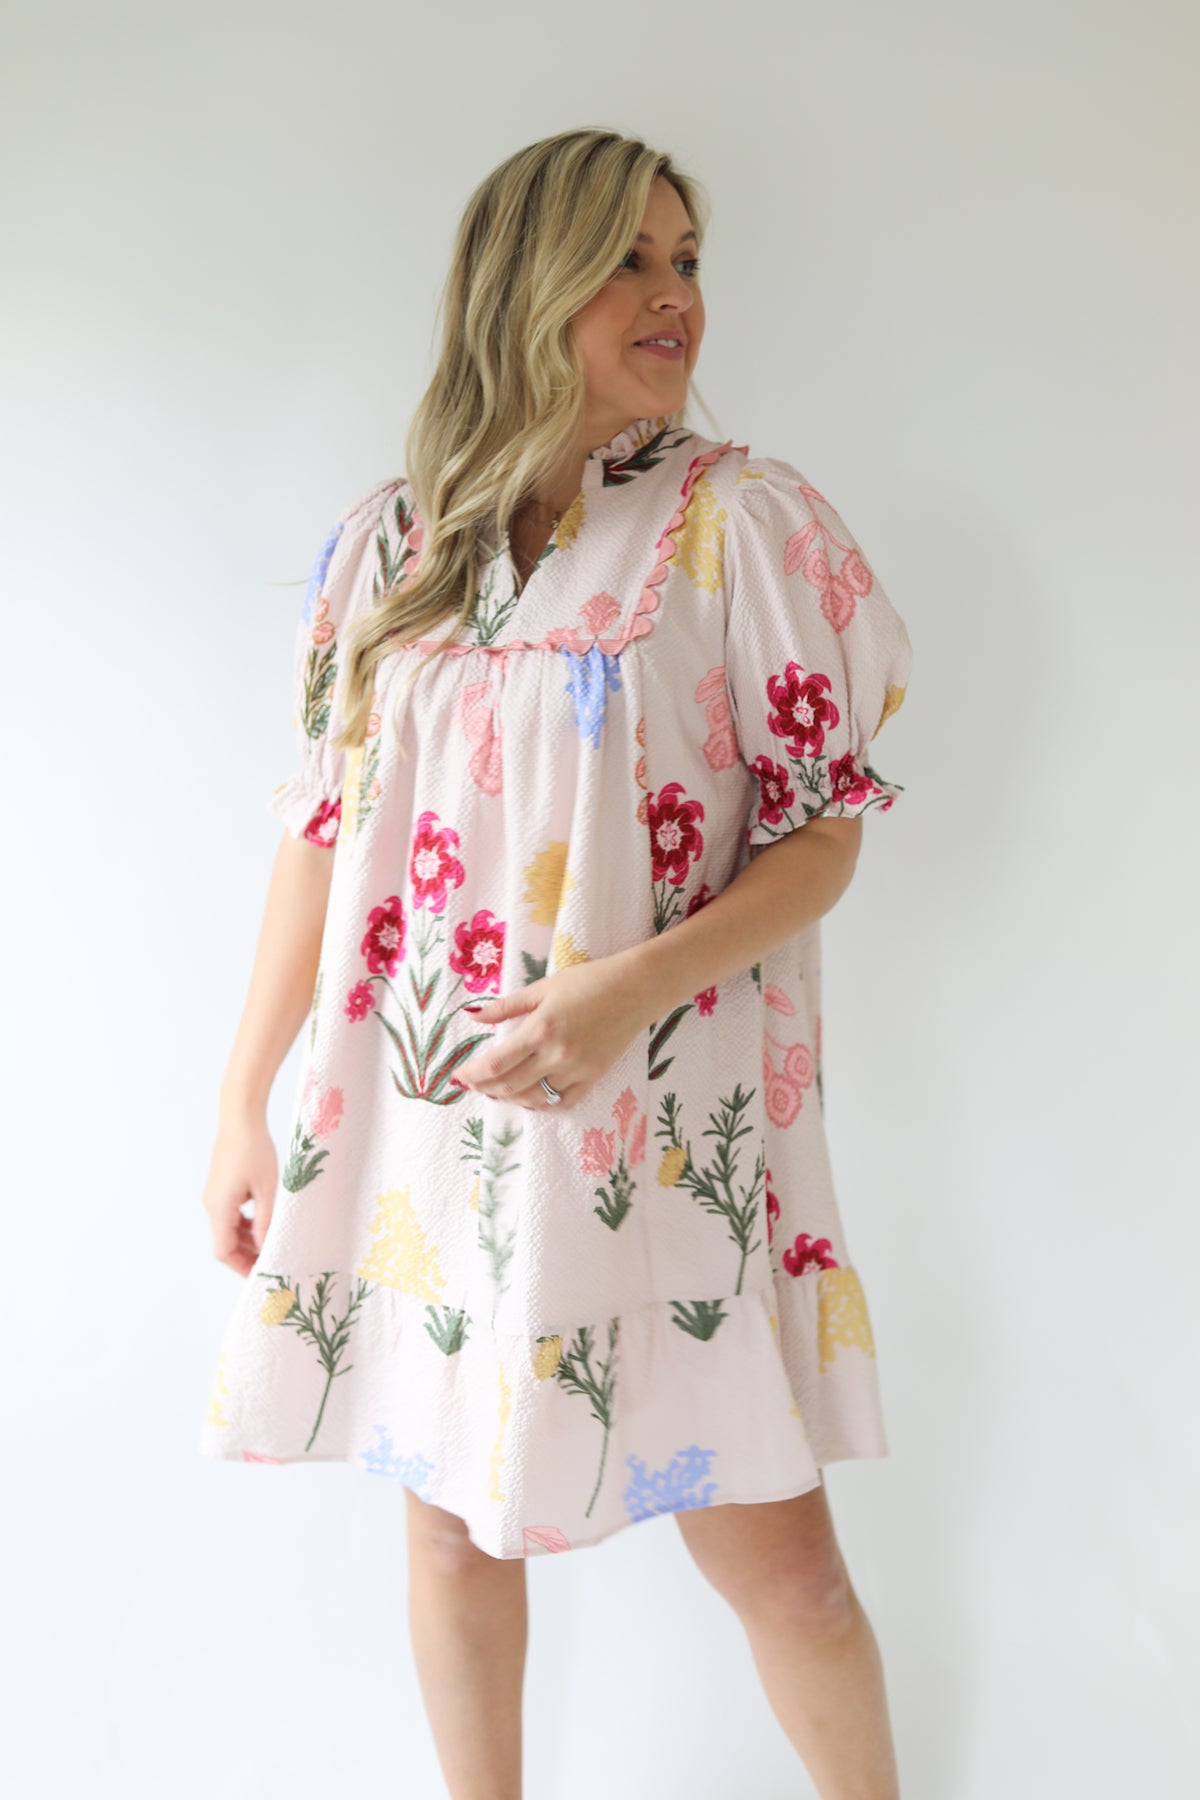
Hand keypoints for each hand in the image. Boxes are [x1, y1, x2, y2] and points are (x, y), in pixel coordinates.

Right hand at [202, 1105, 278, 1275]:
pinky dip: (244, 1224)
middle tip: (271, 1263)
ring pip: (228, 1229)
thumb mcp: (266, 1188)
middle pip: (225, 1242)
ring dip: (247, 1240)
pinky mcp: (220, 1187)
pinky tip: (263, 1222)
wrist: (240, 1118)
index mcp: (220, 1207)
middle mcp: (212, 1204)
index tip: (260, 1276)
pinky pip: (230, 1215)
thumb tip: (265, 1247)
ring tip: (271, 1245)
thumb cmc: (254, 1149)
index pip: (223, 1251)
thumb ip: (264, 1220)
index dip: (241, 1267)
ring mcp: (214, 1196)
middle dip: (246, 1256)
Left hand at [452, 953, 650, 1110]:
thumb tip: (472, 1015)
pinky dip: (543, 1105)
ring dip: (510, 1099)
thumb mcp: (543, 987)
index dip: (472, 1075)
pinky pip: (563, 1102)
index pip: (495, 1064)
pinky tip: (531, 1099)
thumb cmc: (588, 981)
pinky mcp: (594, 1077)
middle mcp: (556, 1054)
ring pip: (534, 1099)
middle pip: (509, 1085)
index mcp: (539, 1029)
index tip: (459, 1075)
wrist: (636, 989)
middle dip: (485, 1089)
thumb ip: (506, 1006)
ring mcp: (576, 1069)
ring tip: (497, 1092)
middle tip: (472, 1085)